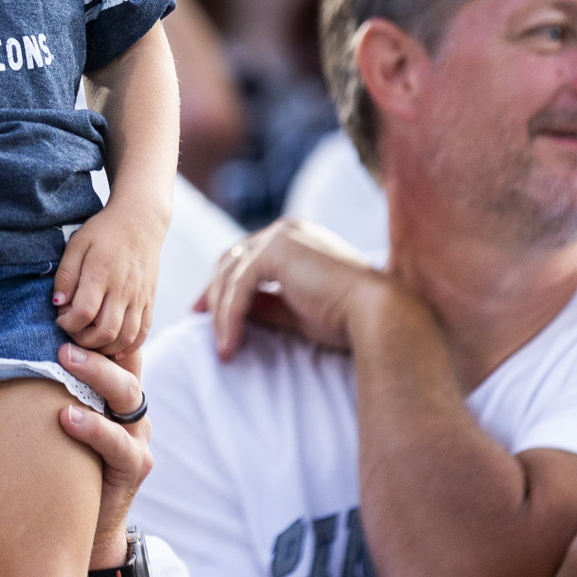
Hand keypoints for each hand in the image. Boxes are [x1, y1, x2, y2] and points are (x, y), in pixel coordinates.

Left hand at [55, 196, 164, 354]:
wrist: (140, 220)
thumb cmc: (103, 231)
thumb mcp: (77, 244)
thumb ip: (66, 275)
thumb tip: (58, 304)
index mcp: (101, 273)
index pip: (84, 312)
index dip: (68, 323)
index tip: (61, 318)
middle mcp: (123, 289)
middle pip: (105, 331)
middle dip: (84, 340)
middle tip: (74, 331)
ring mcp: (140, 296)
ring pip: (126, 337)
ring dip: (105, 347)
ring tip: (91, 339)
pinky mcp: (150, 300)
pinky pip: (143, 332)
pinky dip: (128, 345)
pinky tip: (114, 345)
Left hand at [55, 344, 152, 570]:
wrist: (82, 531)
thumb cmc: (58, 468)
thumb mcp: (54, 423)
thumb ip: (40, 391)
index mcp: (111, 393)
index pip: (114, 350)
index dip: (99, 329)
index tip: (68, 306)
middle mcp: (128, 410)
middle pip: (123, 364)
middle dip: (94, 345)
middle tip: (60, 334)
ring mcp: (136, 437)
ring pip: (128, 395)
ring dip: (97, 374)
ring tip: (65, 360)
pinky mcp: (134, 468)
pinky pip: (119, 443)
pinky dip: (95, 428)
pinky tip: (67, 418)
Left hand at [196, 217, 388, 358]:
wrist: (378, 315)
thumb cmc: (346, 318)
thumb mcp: (295, 310)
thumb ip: (265, 304)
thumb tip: (232, 312)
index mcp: (295, 239)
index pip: (245, 257)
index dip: (223, 285)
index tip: (206, 313)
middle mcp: (286, 229)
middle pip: (231, 259)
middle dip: (212, 293)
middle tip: (198, 321)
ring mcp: (281, 235)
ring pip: (231, 273)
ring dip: (221, 312)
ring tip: (222, 347)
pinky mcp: (277, 250)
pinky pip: (239, 285)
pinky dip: (230, 315)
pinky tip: (230, 342)